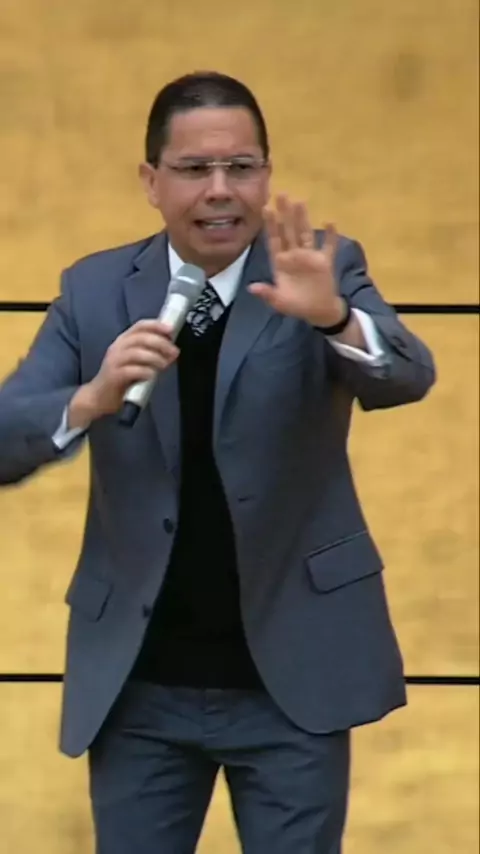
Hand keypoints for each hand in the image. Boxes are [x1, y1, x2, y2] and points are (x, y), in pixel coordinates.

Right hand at [68, 320, 178, 426]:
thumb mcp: (137, 362)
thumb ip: (151, 354)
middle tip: (173, 352)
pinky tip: (151, 376)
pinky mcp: (113, 376)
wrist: (99, 397)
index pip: (139, 326)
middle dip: (160, 343)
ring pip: (136, 353)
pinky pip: (131, 370)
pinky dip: (144, 371)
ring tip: (164, 365)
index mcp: (123, 341)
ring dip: (154, 357)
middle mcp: (117, 348)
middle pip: (140, 338)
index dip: (156, 325)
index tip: (171, 330)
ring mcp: (114, 361)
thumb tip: (171, 350)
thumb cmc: (121, 379)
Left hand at [248, 195, 345, 326]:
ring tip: (300, 201)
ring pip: (305, 233)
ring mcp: (309, 256)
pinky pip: (328, 246)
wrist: (317, 311)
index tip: (266, 209)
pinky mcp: (324, 262)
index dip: (270, 225)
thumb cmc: (296, 305)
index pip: (274, 240)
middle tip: (281, 194)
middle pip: (288, 231)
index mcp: (280, 262)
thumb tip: (251, 288)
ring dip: (303, 219)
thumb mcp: (279, 302)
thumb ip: (267, 293)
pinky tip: (330, 222)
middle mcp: (293, 255)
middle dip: (285, 213)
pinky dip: (330, 236)